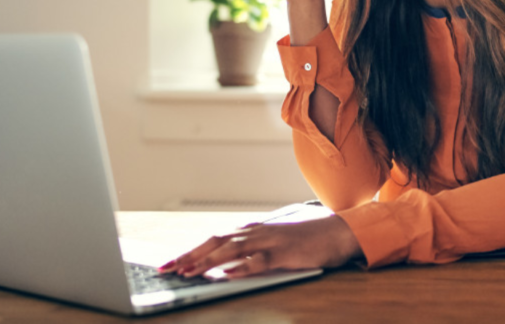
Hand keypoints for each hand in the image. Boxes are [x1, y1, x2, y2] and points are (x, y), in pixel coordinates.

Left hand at [158, 215, 361, 278]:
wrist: (337, 232)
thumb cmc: (305, 241)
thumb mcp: (273, 243)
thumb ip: (251, 251)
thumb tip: (224, 265)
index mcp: (252, 231)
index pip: (214, 239)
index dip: (190, 251)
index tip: (170, 264)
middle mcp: (256, 232)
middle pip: (216, 242)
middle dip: (190, 255)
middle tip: (167, 269)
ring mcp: (270, 241)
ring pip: (232, 250)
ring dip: (208, 261)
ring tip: (188, 272)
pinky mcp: (284, 253)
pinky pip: (259, 261)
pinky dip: (242, 267)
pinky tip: (227, 274)